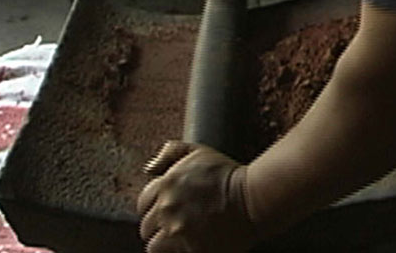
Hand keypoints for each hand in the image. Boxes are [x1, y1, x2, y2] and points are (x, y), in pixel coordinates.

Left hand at [137, 140, 258, 252]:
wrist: (252, 198)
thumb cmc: (228, 175)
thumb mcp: (199, 152)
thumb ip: (171, 152)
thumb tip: (149, 168)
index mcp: (166, 185)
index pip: (142, 203)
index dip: (153, 208)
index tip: (165, 211)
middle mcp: (167, 209)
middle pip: (146, 227)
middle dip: (158, 226)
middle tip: (175, 225)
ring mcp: (178, 231)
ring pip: (154, 246)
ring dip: (164, 244)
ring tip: (180, 238)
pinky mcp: (192, 249)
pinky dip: (180, 251)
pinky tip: (191, 244)